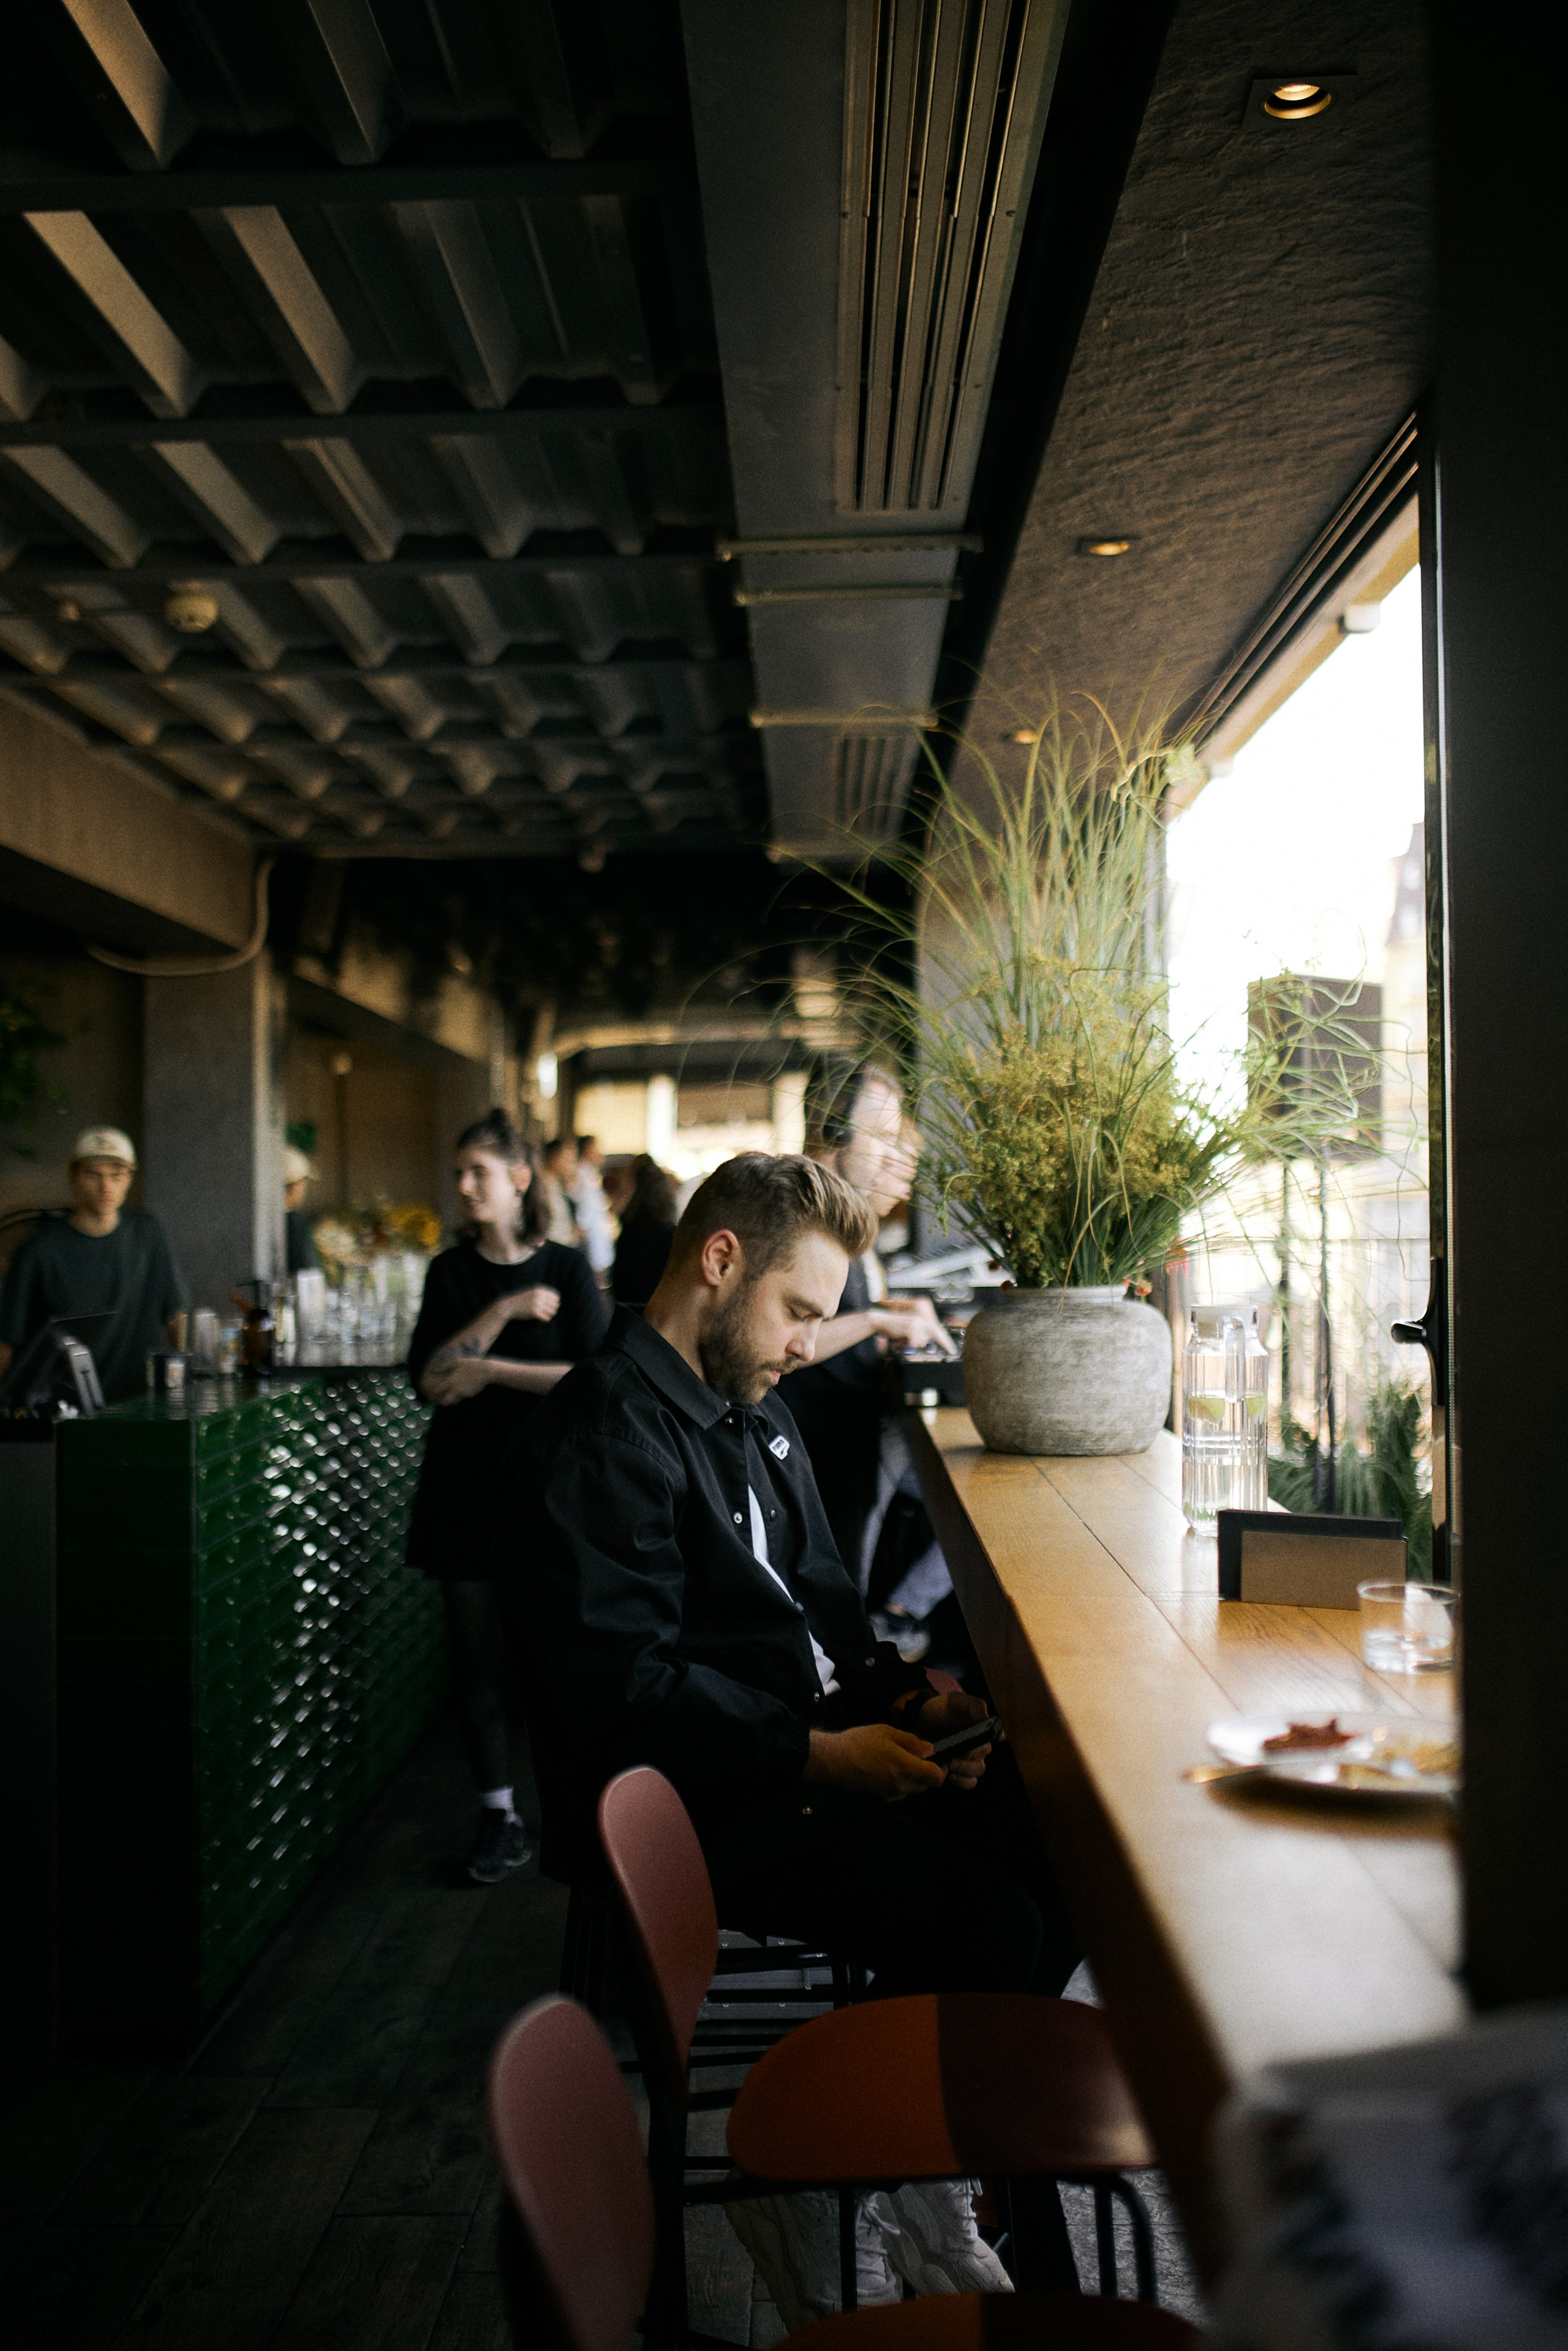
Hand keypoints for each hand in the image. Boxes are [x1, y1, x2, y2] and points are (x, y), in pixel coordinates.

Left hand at [425, 1356, 490, 1404]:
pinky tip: (466, 1387)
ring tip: (450, 1397)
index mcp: (451, 1380)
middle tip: (441, 1400)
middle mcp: (456, 1389)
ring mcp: (463, 1393)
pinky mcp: (469, 1395)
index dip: (433, 1392)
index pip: (438, 1390)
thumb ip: (444, 1365)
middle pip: (445, 1401)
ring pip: (454, 1401)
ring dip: (451, 1400)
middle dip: (442, 1402)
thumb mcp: (457, 1362)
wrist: (486, 1371)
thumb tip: (434, 1369)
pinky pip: (463, 1396)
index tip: (432, 1392)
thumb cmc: (470, 1365)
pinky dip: (462, 1394)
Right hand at [504, 1285, 559, 1322]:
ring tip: (543, 1316)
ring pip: (552, 1312)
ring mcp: (537, 1303)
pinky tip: (540, 1320)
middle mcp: (539, 1295)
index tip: (549, 1307)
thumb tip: (557, 1300)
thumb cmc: (520, 1300)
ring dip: (549, 1315)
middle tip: (546, 1313)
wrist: (507, 1305)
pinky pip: (546, 1318)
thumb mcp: (531, 1292)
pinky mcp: (534, 1312)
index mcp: (539, 1289)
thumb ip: (542, 1293)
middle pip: (555, 1305)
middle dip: (552, 1309)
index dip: (555, 1302)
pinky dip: (545, 1320)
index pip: (556, 1296)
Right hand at [804, 1723, 946, 1801]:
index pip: (937, 1778)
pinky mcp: (880, 1798)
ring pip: (913, 1789)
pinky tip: (885, 1768)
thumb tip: (930, 1750)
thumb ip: (912, 1742)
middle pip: (926, 1785)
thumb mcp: (888, 1732)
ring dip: (912, 1778)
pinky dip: (899, 1783)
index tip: (936, 1759)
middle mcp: (901, 1785)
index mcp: (906, 1768)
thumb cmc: (859, 1742)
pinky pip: (898, 1792)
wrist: (832, 1760)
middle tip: (915, 1756)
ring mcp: (890, 1794)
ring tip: (897, 1760)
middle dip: (926, 1772)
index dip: (941, 1769)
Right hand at [874, 1296, 956, 1356]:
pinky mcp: (913, 1327)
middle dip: (913, 1344)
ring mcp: (918, 1322)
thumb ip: (918, 1336)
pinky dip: (905, 1343)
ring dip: (909, 1343)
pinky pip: (913, 1343)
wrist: (880, 1321)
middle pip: (925, 1341)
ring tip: (899, 1337)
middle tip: (902, 1339)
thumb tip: (924, 1344)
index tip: (953, 1351)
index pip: (937, 1332)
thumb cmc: (892, 1328)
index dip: (946, 1342)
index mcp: (923, 1318)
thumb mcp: (907, 1332)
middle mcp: (922, 1319)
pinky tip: (898, 1337)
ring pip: (920, 1343)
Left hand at [915, 1690, 995, 1790]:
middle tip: (954, 1757)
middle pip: (984, 1757)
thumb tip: (988, 1718)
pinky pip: (969, 1782)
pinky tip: (950, 1775)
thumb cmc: (942, 1708)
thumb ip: (974, 1706)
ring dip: (965, 1771)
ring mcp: (969, 1761)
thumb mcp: (956, 1701)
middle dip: (970, 1759)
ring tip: (950, 1764)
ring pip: (977, 1772)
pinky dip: (961, 1781)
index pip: (993, 1737)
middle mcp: (980, 1747)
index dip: (990, 1740)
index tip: (983, 1742)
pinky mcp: (958, 1771)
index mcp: (983, 1730)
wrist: (922, 1718)